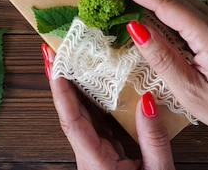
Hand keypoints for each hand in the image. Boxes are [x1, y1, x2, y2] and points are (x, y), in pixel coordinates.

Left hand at [42, 43, 174, 169]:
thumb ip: (153, 140)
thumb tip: (147, 100)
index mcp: (95, 162)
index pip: (71, 121)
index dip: (61, 91)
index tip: (54, 66)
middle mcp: (89, 155)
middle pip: (72, 111)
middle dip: (64, 79)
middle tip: (58, 49)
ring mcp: (97, 154)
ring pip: (85, 114)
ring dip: (79, 86)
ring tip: (77, 56)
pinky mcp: (107, 153)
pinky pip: (99, 121)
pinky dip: (98, 100)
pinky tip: (103, 81)